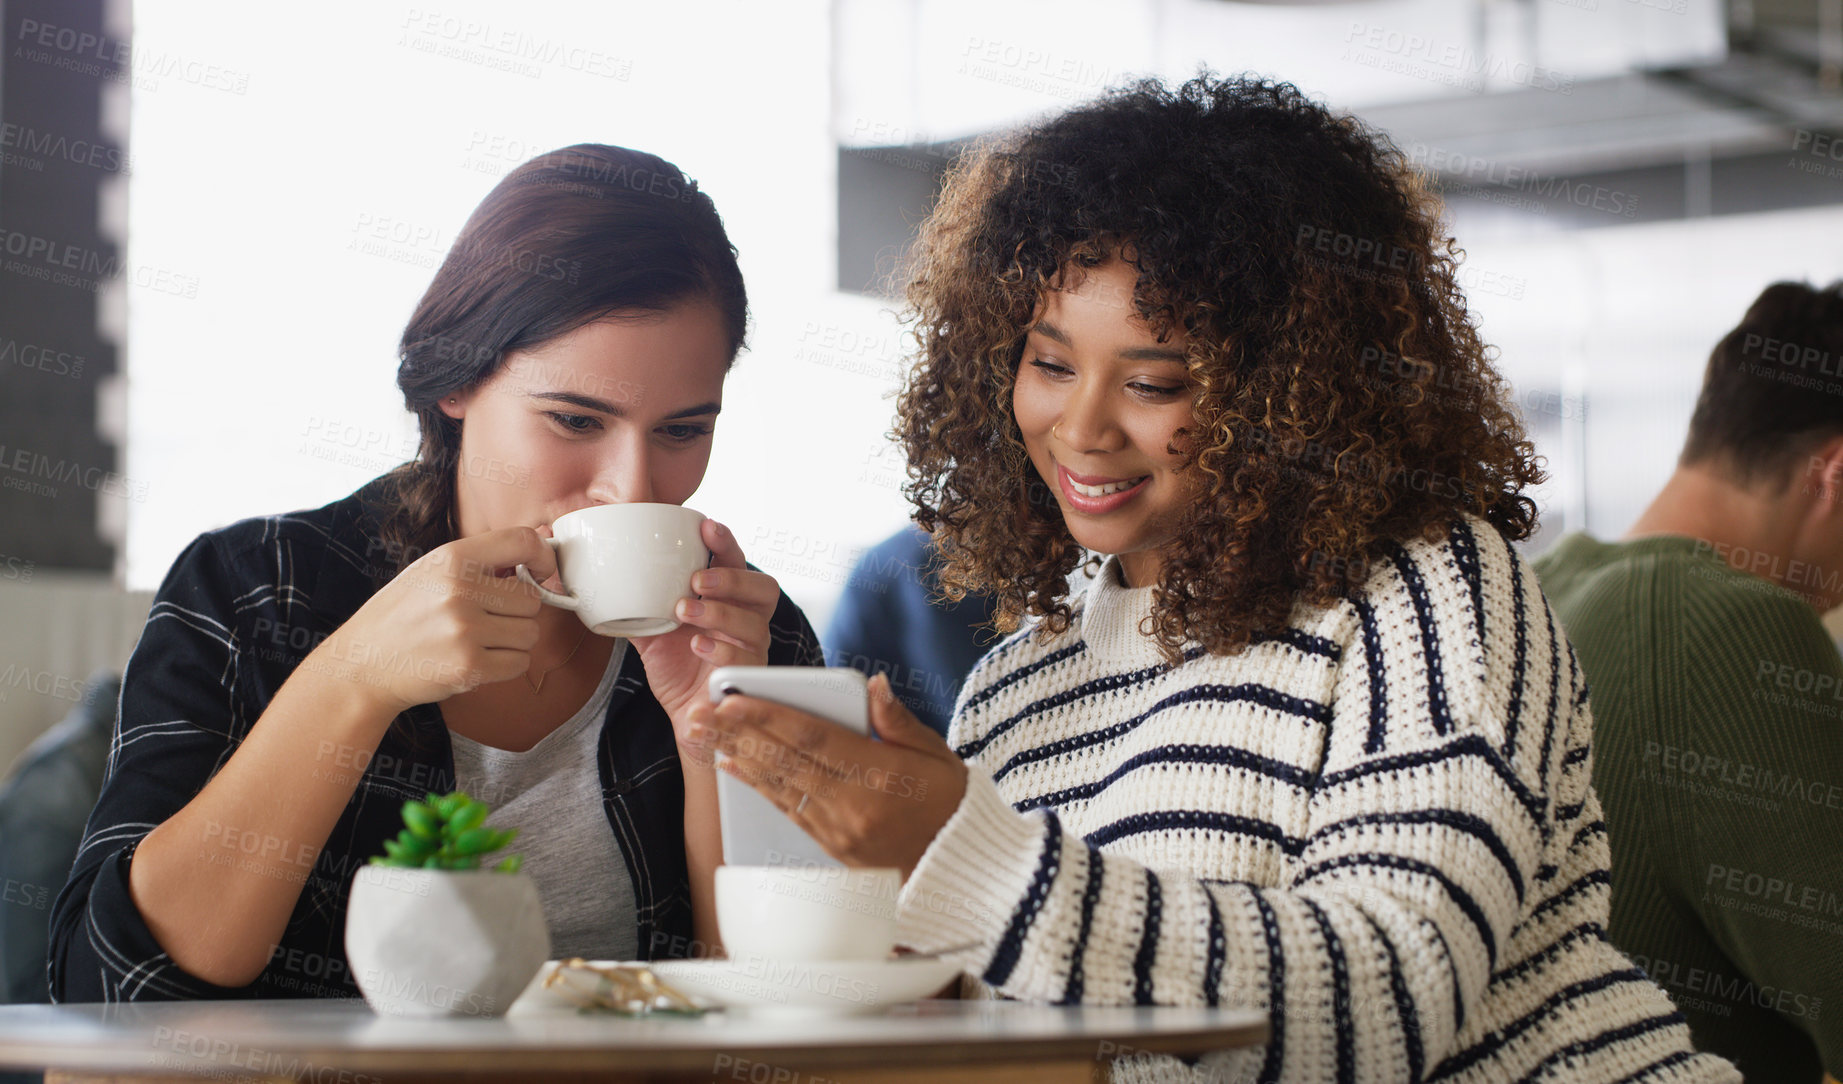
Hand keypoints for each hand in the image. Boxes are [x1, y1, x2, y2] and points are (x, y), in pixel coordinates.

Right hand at [303, 527, 551, 714]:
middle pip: (533, 598)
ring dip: (513, 641)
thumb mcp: (432, 571)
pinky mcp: (469, 666)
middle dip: (518, 612)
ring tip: (478, 641)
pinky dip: (506, 665)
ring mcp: (465, 630)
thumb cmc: (403, 615)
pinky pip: (520, 663)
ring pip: (531, 633)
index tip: (541, 574)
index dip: (543, 558)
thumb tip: (541, 552)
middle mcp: (459, 590)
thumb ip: (482, 563)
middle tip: (488, 619)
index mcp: (451, 558)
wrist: (362, 664)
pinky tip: (477, 660)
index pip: (522, 540)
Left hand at [631, 519, 780, 758]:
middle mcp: (747, 620)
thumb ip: (632, 603)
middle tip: (696, 580)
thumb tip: (590, 579)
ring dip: (719, 612)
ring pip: (756, 623)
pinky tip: (696, 645)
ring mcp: (751, 649)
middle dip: (731, 579)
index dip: (726, 543)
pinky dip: (719, 648)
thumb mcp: (649, 629)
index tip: (705, 527)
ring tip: (684, 611)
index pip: (737, 563)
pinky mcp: (746, 677)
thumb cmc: (677, 665)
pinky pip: (744, 658)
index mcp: (727, 599)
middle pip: (763, 588)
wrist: (687, 713)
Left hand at [696, 673, 967, 877]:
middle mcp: (854, 806)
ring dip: (738, 757)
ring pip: (780, 786)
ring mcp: (840, 831)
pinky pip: (788, 810)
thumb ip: (898, 720)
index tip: (733, 698)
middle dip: (737, 734)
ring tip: (706, 734)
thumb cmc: (950, 803)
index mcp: (881, 776)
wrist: (959, 867)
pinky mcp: (832, 847)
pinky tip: (734, 766)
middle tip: (700, 712)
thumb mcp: (937, 754)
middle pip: (785, 762)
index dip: (768, 717)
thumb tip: (873, 685)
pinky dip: (758, 785)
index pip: (813, 739)